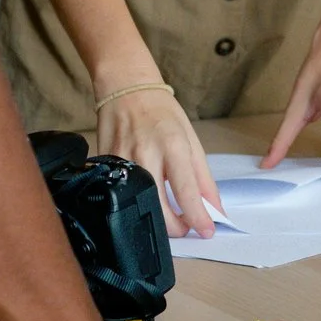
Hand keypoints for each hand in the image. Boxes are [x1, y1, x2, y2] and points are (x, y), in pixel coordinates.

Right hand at [97, 86, 222, 236]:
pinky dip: (134, 202)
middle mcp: (146, 153)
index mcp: (173, 145)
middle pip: (158, 205)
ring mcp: (122, 159)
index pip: (186, 191)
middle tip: (185, 229)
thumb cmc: (162, 112)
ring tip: (168, 217)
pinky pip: (120, 193)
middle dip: (174, 227)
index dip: (197, 217)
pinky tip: (143, 201)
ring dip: (155, 218)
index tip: (207, 231)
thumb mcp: (191, 141)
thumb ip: (204, 178)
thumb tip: (215, 209)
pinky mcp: (105, 163)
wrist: (127, 88)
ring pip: (137, 204)